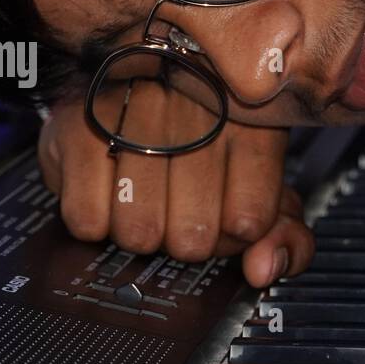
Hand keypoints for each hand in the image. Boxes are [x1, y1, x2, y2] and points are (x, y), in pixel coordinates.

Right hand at [37, 101, 313, 286]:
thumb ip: (285, 238)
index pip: (250, 219)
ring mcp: (135, 110)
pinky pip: (88, 219)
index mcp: (253, 125)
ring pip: (139, 231)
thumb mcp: (257, 192)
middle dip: (185, 239)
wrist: (125, 93)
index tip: (226, 223)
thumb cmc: (199, 150)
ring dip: (139, 232)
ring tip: (143, 202)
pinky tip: (109, 192)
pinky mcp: (79, 124)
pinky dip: (96, 222)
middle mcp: (196, 109)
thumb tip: (264, 269)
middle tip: (179, 212)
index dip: (234, 239)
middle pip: (194, 235)